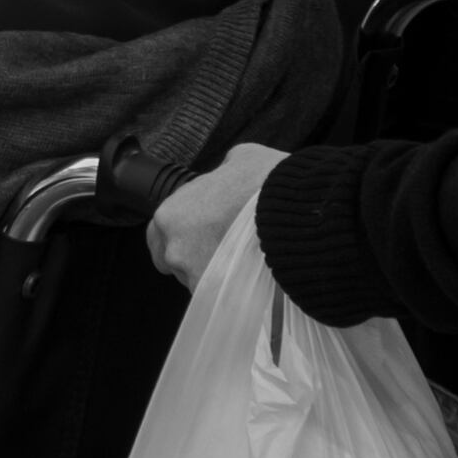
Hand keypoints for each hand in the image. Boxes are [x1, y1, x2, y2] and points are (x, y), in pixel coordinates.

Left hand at [143, 142, 287, 286]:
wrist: (299, 213)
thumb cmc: (267, 182)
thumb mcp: (239, 159)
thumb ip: (220, 175)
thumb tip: (228, 176)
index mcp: (171, 216)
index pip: (158, 233)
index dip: (179, 232)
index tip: (199, 229)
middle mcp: (176, 252)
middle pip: (175, 263)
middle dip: (193, 256)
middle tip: (223, 244)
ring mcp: (197, 278)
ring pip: (199, 281)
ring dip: (216, 273)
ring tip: (245, 259)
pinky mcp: (223, 298)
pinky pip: (223, 297)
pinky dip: (235, 290)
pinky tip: (254, 275)